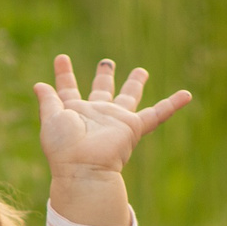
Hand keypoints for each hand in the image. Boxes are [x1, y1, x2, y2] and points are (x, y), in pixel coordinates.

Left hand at [32, 55, 189, 176]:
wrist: (82, 168)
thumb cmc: (63, 147)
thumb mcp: (50, 119)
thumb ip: (47, 101)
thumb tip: (39, 84)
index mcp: (74, 112)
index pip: (68, 88)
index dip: (63, 74)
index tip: (60, 58)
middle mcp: (96, 114)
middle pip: (102, 90)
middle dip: (104, 76)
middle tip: (107, 62)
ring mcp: (115, 120)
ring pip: (128, 97)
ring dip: (134, 84)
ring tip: (141, 71)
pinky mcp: (132, 127)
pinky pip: (157, 114)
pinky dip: (172, 105)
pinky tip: (187, 95)